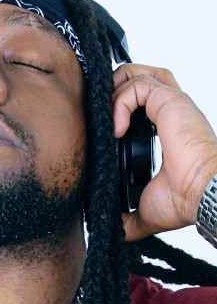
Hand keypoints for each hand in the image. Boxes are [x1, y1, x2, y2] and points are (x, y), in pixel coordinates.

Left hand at [112, 64, 216, 241]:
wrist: (202, 196)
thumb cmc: (185, 199)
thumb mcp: (146, 209)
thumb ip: (129, 217)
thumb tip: (113, 228)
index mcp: (165, 129)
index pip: (141, 102)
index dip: (118, 107)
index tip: (104, 130)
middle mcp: (169, 112)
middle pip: (139, 79)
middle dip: (114, 89)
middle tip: (102, 116)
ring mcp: (170, 105)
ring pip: (137, 75)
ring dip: (115, 90)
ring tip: (107, 117)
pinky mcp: (169, 102)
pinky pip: (137, 88)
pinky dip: (120, 103)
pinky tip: (116, 130)